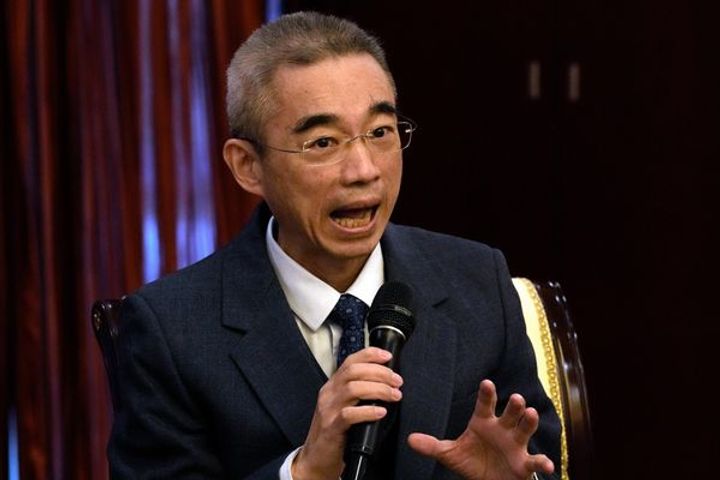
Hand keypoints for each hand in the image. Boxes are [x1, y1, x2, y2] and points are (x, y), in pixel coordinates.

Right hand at [292, 347, 403, 479]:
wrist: (316, 457)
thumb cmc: (335, 431)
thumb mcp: (344, 405)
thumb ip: (359, 392)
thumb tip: (386, 381)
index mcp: (333, 385)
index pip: (350, 361)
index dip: (370, 355)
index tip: (388, 357)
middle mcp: (329, 393)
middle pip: (354, 372)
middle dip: (380, 373)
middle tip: (397, 381)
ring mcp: (328, 410)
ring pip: (353, 389)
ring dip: (378, 389)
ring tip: (394, 395)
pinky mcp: (331, 427)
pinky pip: (349, 415)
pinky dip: (368, 411)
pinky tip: (381, 412)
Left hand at [408, 379, 553, 479]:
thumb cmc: (471, 461)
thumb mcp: (450, 454)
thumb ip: (432, 446)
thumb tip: (410, 439)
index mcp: (484, 422)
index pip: (485, 405)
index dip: (487, 394)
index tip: (486, 383)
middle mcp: (502, 428)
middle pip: (509, 413)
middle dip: (513, 405)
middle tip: (516, 398)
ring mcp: (515, 444)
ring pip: (524, 429)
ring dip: (529, 421)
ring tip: (531, 413)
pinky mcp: (524, 463)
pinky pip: (535, 461)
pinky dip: (542, 461)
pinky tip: (547, 463)